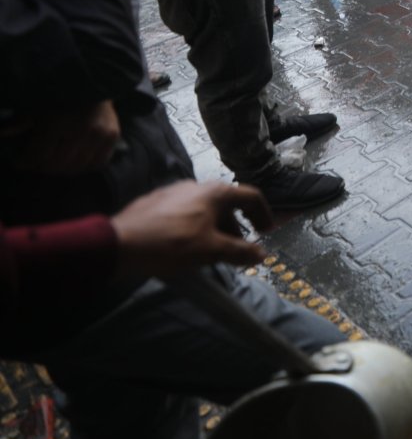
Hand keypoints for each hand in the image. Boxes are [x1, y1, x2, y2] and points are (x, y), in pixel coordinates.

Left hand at [5, 100, 120, 174]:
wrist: (94, 78)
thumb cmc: (59, 91)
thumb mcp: (35, 104)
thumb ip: (20, 122)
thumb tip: (2, 134)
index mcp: (56, 123)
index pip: (37, 156)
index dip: (25, 161)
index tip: (20, 160)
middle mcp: (80, 132)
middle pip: (55, 165)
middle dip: (41, 166)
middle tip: (36, 161)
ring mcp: (99, 136)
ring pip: (76, 167)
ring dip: (62, 168)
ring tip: (54, 161)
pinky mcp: (113, 137)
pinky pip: (97, 163)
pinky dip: (84, 166)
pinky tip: (75, 160)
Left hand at [110, 180, 271, 279]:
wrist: (119, 244)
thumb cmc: (172, 244)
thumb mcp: (211, 251)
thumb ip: (240, 251)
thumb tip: (261, 253)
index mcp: (215, 192)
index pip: (251, 196)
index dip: (263, 214)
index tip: (266, 232)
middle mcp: (197, 185)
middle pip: (226, 204)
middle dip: (236, 227)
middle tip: (236, 249)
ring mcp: (174, 192)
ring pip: (204, 208)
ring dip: (215, 228)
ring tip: (209, 250)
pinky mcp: (156, 202)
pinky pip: (185, 212)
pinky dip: (194, 226)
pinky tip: (183, 245)